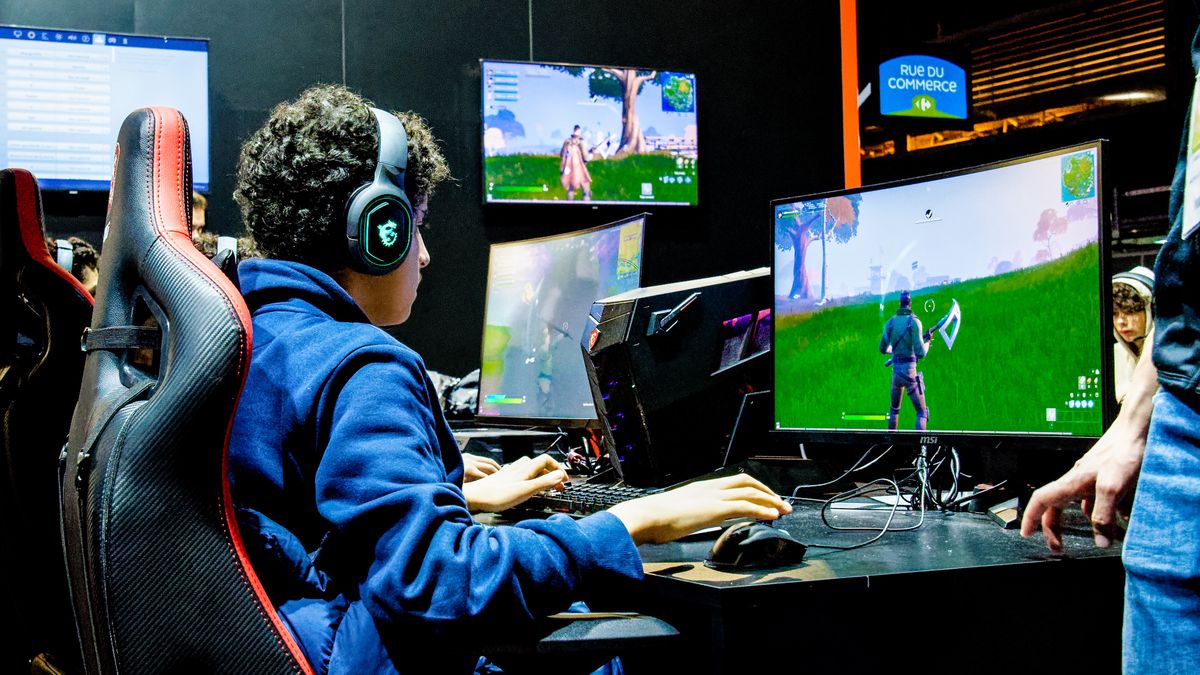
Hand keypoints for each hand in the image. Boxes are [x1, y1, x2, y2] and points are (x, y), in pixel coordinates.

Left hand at [462, 454, 565, 513]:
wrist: (475, 497)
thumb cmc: (497, 496)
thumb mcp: (525, 490)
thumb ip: (543, 483)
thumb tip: (560, 475)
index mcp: (526, 469)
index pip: (547, 460)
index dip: (558, 468)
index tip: (564, 480)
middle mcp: (519, 467)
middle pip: (540, 464)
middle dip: (552, 473)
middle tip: (558, 486)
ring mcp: (511, 472)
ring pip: (531, 469)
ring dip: (542, 476)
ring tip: (546, 487)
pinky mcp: (505, 478)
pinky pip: (523, 474)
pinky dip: (531, 479)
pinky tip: (527, 487)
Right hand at [607, 474, 791, 544]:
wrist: (646, 516)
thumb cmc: (654, 518)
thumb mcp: (675, 512)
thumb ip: (687, 514)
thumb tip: (689, 522)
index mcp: (701, 488)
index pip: (733, 482)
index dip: (752, 488)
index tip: (763, 498)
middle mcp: (710, 487)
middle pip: (747, 482)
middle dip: (767, 491)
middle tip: (780, 503)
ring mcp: (714, 496)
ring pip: (751, 492)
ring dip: (770, 500)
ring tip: (783, 509)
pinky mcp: (716, 508)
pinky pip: (746, 506)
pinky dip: (763, 510)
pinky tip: (772, 516)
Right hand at [1020, 415, 1146, 551]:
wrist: (1139, 430)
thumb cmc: (1123, 452)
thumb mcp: (1112, 488)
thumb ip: (1105, 515)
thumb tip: (1100, 541)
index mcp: (1071, 482)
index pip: (1041, 500)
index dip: (1031, 517)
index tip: (1026, 533)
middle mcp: (1077, 480)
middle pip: (1057, 506)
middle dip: (1054, 527)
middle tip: (1058, 546)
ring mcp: (1091, 478)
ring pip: (1082, 505)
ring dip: (1090, 522)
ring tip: (1106, 535)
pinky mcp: (1106, 476)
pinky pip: (1101, 499)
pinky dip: (1109, 511)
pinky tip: (1123, 516)